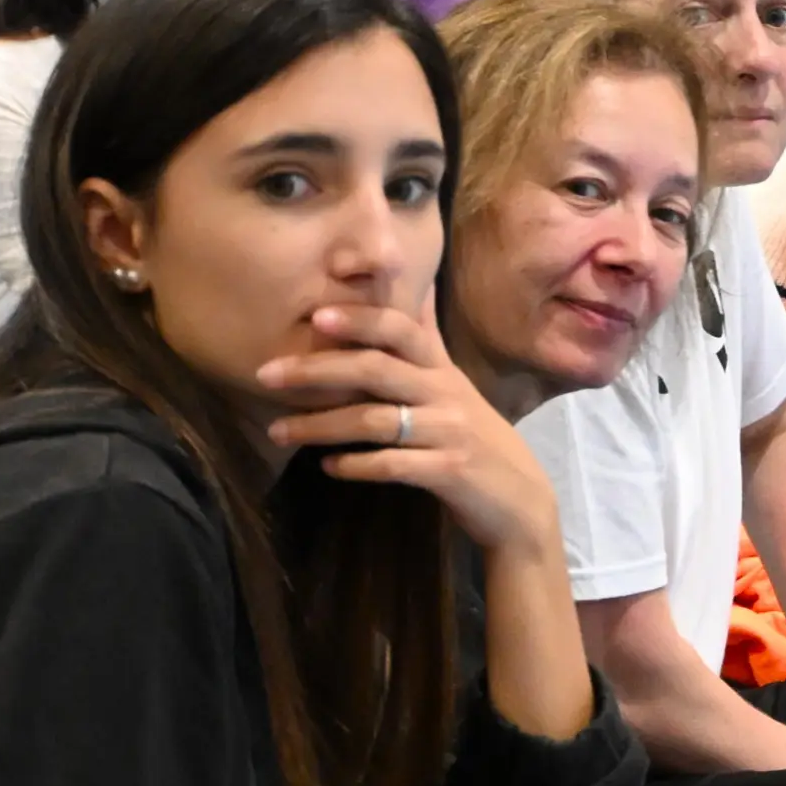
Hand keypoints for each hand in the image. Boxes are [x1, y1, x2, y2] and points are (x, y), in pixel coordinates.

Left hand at [262, 304, 562, 561]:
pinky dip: (355, 465)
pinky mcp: (449, 471)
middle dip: (317, 369)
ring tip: (278, 431)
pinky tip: (328, 466)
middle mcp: (444, 394)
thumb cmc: (475, 438)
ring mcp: (448, 432)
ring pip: (374, 420)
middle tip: (266, 374)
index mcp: (441, 369)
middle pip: (376, 368)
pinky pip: (393, 464)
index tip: (316, 316)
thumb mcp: (453, 384)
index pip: (400, 328)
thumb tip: (416, 284)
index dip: (360, 318)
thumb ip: (427, 340)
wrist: (519, 500)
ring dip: (320, 426)